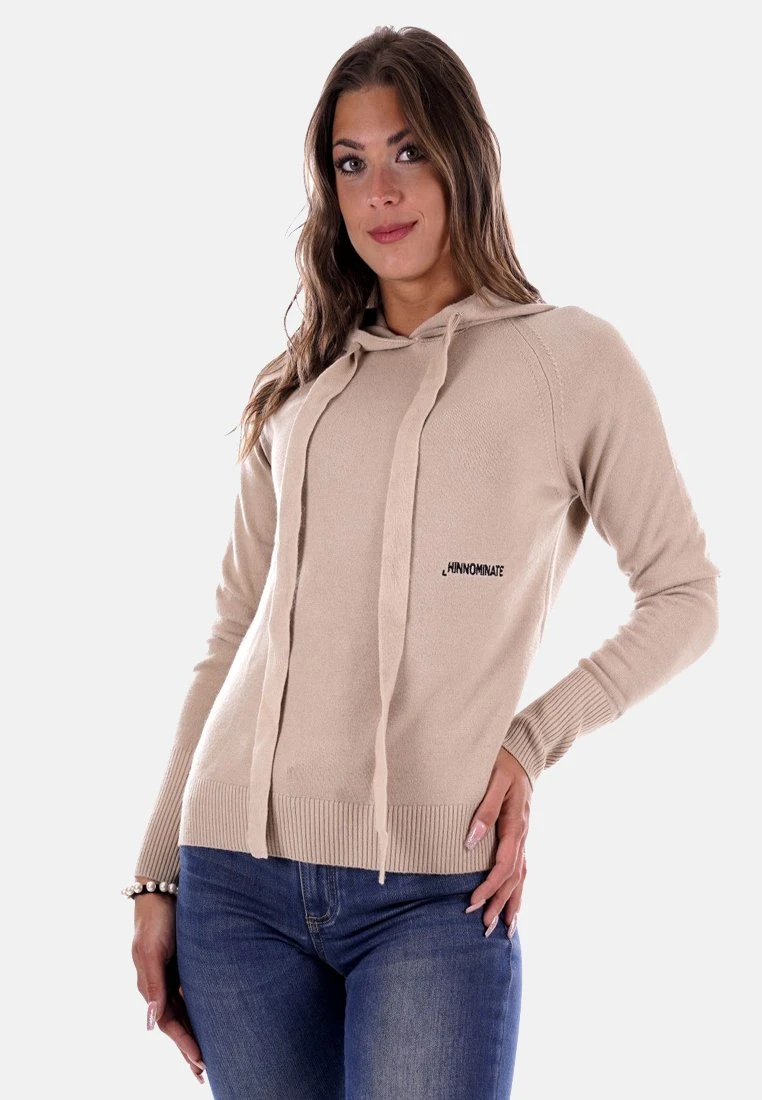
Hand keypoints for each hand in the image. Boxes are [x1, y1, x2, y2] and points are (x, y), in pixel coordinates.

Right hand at [131, 891, 206, 1084]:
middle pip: (178, 1024)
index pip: (169, 1024)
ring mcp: (173, 975)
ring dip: (195, 1034)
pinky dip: (200, 1011)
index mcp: (152, 987)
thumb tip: (152, 1021)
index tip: (201, 1061)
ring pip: (186, 1012)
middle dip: (189, 1048)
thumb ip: (153, 984)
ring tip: (208, 1058)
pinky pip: (193, 995)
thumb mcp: (151, 950)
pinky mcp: (186, 964)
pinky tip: (212, 1021)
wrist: (162, 890)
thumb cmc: (156, 919)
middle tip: (203, 1074)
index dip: (185, 1043)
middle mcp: (162, 986)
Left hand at [463, 746, 531, 935]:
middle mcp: (522, 836)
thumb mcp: (493, 780)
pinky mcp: (520, 837)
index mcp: (515, 825)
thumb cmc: (503, 764)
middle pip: (513, 878)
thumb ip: (484, 810)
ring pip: (520, 878)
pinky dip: (518, 890)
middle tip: (482, 928)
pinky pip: (521, 869)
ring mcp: (523, 838)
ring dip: (511, 904)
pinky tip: (514, 906)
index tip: (472, 903)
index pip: (504, 866)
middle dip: (498, 904)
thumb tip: (470, 842)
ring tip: (503, 930)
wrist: (521, 753)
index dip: (488, 887)